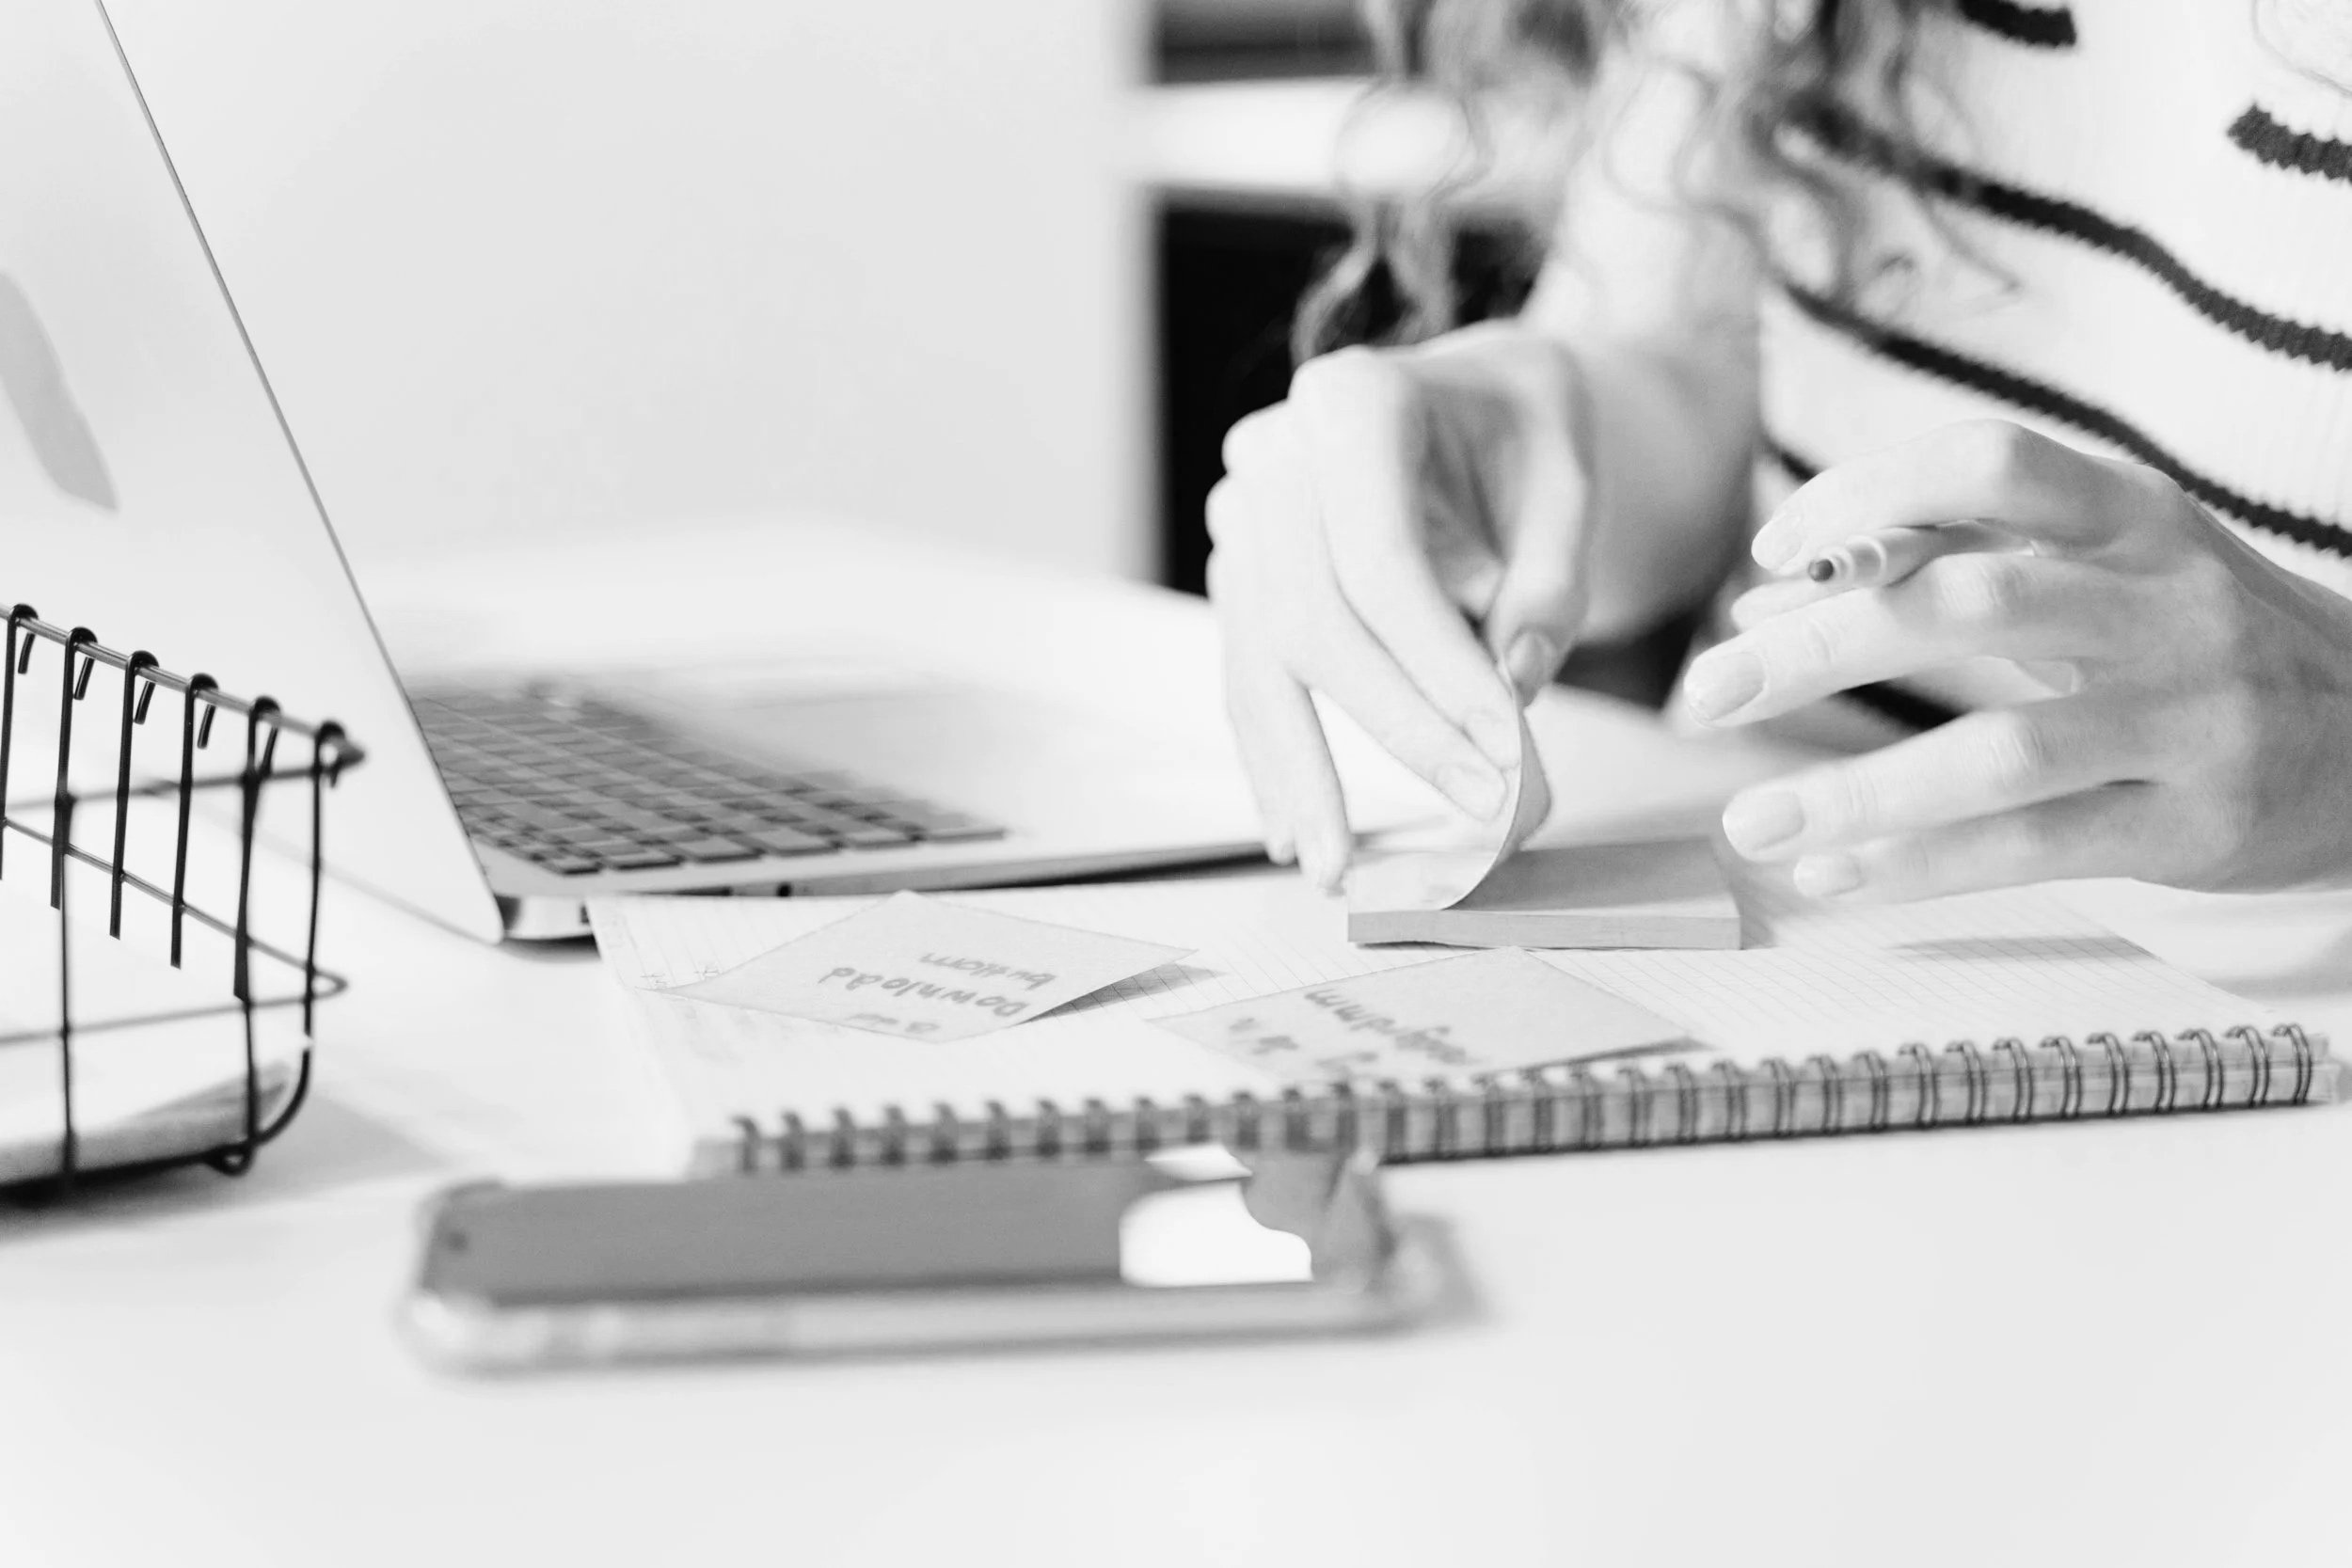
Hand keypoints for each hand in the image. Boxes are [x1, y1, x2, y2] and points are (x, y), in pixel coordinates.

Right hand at [1206, 325, 1592, 887]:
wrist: (1465, 396)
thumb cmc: (1522, 426)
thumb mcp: (1569, 472)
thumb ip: (1549, 577)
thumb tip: (1512, 686)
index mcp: (1350, 399)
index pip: (1379, 561)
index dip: (1439, 667)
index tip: (1507, 750)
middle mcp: (1272, 455)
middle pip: (1311, 620)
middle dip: (1394, 731)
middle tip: (1478, 811)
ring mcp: (1241, 518)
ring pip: (1259, 662)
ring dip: (1300, 772)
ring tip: (1337, 866)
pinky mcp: (1239, 576)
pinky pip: (1246, 676)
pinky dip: (1272, 757)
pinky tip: (1291, 830)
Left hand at [1686, 420, 2351, 900]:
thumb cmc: (2194, 642)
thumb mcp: (2105, 568)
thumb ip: (1950, 565)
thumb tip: (1765, 610)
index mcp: (2135, 515)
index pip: (1987, 465)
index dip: (1865, 496)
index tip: (1771, 554)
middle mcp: (2166, 604)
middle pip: (1967, 605)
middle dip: (1817, 649)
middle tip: (1707, 693)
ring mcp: (2191, 718)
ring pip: (2000, 751)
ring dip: (1855, 792)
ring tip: (1750, 822)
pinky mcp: (2195, 824)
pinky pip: (2036, 849)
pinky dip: (1921, 866)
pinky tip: (1836, 875)